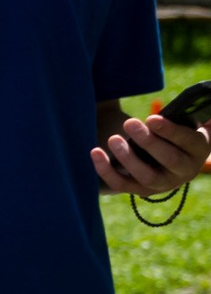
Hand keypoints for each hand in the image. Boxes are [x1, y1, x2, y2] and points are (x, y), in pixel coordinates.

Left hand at [94, 112, 210, 195]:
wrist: (174, 155)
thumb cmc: (177, 130)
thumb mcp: (185, 121)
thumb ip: (181, 113)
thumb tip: (177, 102)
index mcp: (199, 149)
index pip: (186, 140)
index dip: (169, 130)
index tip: (151, 118)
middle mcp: (186, 171)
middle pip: (168, 159)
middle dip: (148, 141)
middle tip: (129, 123)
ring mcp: (164, 184)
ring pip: (146, 176)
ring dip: (128, 158)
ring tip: (113, 139)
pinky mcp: (142, 191)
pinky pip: (122, 184)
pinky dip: (106, 170)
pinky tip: (95, 153)